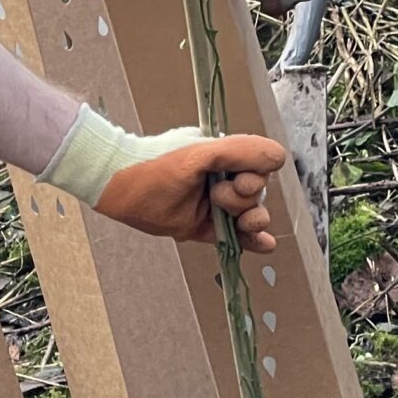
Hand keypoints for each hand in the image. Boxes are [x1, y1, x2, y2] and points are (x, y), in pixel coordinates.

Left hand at [94, 129, 289, 250]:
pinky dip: (252, 241)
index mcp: (224, 156)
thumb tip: (279, 157)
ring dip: (251, 222)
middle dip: (242, 200)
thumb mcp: (200, 153)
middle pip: (257, 194)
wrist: (119, 188)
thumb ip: (240, 151)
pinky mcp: (203, 227)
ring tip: (241, 225)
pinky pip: (234, 236)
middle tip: (216, 197)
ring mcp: (213, 205)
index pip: (260, 167)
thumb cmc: (156, 165)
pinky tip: (265, 245)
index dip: (254, 178)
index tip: (236, 181)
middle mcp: (222, 178)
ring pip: (250, 216)